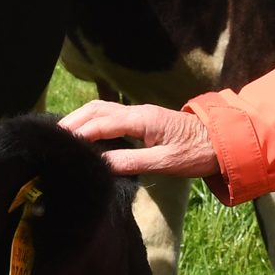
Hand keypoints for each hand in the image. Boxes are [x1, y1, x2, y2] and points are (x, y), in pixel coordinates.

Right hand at [59, 100, 220, 178]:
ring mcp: (139, 112)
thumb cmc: (197, 153)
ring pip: (101, 109)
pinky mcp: (142, 118)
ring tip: (62, 135)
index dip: (78, 134)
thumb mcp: (166, 162)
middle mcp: (137, 111)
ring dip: (80, 119)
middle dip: (72, 122)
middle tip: (51, 139)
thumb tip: (101, 165)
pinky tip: (85, 133)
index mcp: (142, 120)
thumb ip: (132, 162)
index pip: (100, 124)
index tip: (60, 146)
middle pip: (96, 110)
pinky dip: (92, 120)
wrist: (223, 140)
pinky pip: (110, 114)